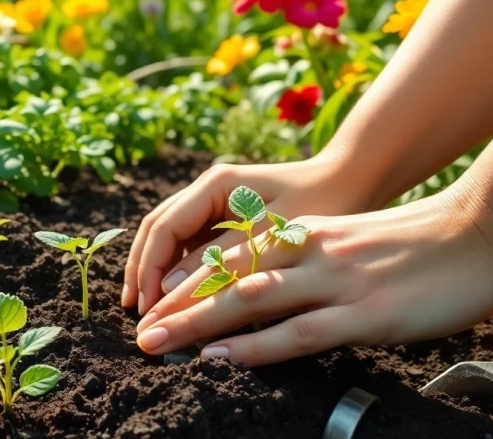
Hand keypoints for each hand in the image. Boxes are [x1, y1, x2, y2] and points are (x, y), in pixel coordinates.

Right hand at [122, 155, 364, 314]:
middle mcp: (207, 189)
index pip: (164, 227)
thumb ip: (221, 260)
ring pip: (169, 238)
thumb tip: (169, 289)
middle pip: (157, 230)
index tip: (145, 306)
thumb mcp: (272, 237)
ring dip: (155, 272)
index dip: (148, 268)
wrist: (356, 179)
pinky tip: (177, 298)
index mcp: (215, 184)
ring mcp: (215, 202)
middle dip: (142, 271)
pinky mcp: (226, 219)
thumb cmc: (323, 203)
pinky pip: (190, 245)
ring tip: (148, 309)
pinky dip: (178, 271)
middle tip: (136, 313)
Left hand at [133, 189, 492, 365]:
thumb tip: (267, 284)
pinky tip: (221, 357)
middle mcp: (308, 251)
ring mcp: (334, 281)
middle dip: (176, 303)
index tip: (152, 302)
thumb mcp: (346, 238)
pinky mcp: (365, 314)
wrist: (479, 230)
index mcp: (302, 233)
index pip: (228, 253)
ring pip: (250, 299)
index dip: (186, 279)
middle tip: (139, 329)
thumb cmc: (414, 241)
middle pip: (226, 275)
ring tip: (159, 343)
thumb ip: (305, 256)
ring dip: (197, 322)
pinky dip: (253, 345)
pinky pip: (297, 331)